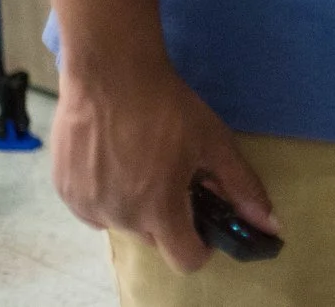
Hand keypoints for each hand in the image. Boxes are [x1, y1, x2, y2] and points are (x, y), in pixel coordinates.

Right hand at [51, 54, 277, 272]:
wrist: (111, 76)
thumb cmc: (167, 108)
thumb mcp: (213, 144)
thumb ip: (241, 187)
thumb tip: (270, 224)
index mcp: (158, 211)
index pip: (185, 259)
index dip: (203, 244)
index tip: (207, 217)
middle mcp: (119, 218)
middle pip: (156, 237)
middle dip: (171, 215)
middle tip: (177, 176)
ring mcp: (86, 207)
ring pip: (124, 222)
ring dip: (138, 204)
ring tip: (144, 161)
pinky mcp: (65, 192)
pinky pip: (95, 208)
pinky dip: (109, 194)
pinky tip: (117, 159)